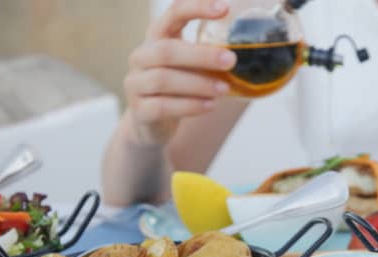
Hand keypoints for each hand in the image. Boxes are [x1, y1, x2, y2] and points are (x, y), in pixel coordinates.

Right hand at [124, 0, 236, 145]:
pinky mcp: (139, 111)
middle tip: (231, 60)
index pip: (174, 14)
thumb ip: (207, 55)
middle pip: (167, 51)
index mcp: (156, 37)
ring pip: (164, 80)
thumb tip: (242, 51)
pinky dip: (190, 106)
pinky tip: (210, 105)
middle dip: (202, 55)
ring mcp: (135, 84)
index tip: (225, 8)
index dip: (197, 8)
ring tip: (224, 90)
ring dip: (199, 84)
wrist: (152, 123)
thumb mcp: (190, 66)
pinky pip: (163, 106)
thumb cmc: (177, 88)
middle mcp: (141, 57)